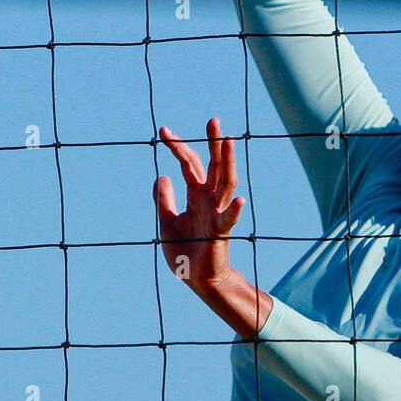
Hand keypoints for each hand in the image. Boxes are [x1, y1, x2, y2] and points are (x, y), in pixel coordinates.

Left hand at [155, 117, 243, 293]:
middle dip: (213, 143)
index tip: (163, 130)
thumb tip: (161, 176)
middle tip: (213, 120)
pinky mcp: (221, 233)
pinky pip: (229, 220)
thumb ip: (163, 200)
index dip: (177, 147)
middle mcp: (209, 199)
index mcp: (196, 195)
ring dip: (228, 162)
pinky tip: (238, 201)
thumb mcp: (166, 223)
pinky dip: (233, 211)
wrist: (197, 279)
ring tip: (228, 141)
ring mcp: (217, 213)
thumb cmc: (185, 251)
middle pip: (213, 165)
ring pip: (226, 182)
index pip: (189, 164)